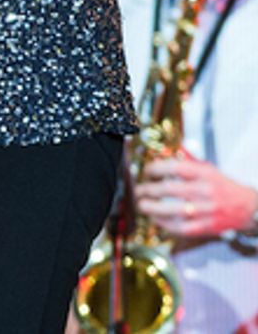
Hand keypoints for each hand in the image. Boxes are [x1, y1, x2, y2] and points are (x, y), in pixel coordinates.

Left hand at [136, 151, 257, 237]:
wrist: (249, 207)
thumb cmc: (224, 187)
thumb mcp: (208, 169)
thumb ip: (186, 163)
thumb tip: (162, 157)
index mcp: (205, 175)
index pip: (176, 168)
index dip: (156, 169)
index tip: (147, 171)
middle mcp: (206, 191)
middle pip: (171, 189)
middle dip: (149, 189)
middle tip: (139, 190)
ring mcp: (206, 210)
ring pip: (174, 210)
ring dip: (153, 208)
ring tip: (141, 204)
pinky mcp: (207, 227)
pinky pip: (182, 227)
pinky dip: (165, 224)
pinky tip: (155, 219)